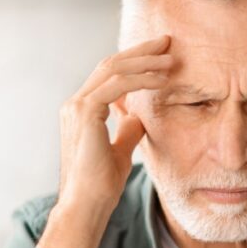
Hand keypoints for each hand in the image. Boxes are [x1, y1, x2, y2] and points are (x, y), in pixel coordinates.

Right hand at [57, 34, 172, 211]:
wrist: (86, 205)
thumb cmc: (101, 185)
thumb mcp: (120, 150)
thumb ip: (126, 129)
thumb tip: (139, 115)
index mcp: (82, 110)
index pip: (109, 75)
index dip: (135, 61)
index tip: (160, 55)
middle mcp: (75, 104)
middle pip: (110, 64)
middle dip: (141, 51)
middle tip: (167, 42)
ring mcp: (77, 106)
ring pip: (113, 69)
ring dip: (145, 61)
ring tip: (171, 59)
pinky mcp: (84, 112)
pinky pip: (117, 85)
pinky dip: (141, 79)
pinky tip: (162, 80)